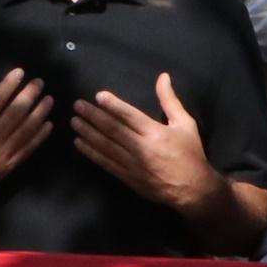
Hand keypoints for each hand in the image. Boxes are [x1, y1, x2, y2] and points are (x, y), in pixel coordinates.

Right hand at [0, 69, 51, 222]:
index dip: (9, 85)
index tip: (20, 72)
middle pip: (15, 113)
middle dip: (29, 95)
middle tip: (39, 82)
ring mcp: (0, 154)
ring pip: (25, 130)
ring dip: (39, 113)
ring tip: (48, 99)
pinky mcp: (7, 166)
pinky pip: (27, 149)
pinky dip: (39, 136)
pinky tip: (47, 124)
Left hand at [70, 74, 217, 212]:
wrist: (193, 189)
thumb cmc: (190, 153)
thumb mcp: (185, 124)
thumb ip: (170, 100)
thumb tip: (163, 76)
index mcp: (155, 133)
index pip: (129, 116)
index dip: (112, 105)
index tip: (98, 96)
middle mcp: (141, 148)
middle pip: (112, 129)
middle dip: (93, 116)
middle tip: (77, 105)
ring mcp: (132, 164)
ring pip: (105, 146)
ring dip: (88, 133)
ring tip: (74, 121)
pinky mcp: (127, 177)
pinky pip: (105, 163)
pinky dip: (91, 152)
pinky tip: (79, 143)